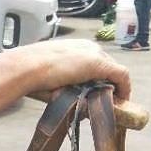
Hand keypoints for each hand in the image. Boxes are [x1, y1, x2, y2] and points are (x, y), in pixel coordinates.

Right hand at [0, 39, 130, 121]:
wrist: (26, 68)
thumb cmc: (30, 75)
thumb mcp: (49, 78)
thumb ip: (63, 85)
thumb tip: (68, 99)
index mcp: (74, 48)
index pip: (95, 62)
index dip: (101, 79)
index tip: (99, 93)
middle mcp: (87, 47)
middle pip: (108, 66)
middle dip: (110, 84)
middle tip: (109, 101)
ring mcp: (94, 54)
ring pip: (114, 71)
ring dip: (115, 87)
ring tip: (113, 103)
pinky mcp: (99, 64)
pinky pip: (121, 75)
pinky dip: (124, 88)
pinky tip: (122, 100)